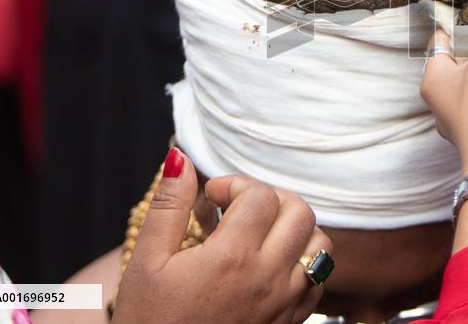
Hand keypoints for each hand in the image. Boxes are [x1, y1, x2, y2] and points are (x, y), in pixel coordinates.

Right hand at [112, 149, 330, 323]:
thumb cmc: (149, 322)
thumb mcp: (147, 262)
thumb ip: (169, 206)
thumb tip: (180, 160)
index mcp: (233, 259)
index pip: (261, 195)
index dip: (235, 185)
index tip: (212, 198)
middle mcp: (268, 279)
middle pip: (300, 211)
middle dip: (271, 198)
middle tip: (240, 209)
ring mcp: (285, 304)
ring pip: (320, 244)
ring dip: (294, 229)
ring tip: (259, 233)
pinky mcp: (290, 323)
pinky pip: (319, 280)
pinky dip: (304, 262)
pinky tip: (271, 264)